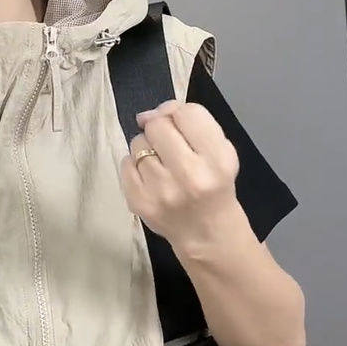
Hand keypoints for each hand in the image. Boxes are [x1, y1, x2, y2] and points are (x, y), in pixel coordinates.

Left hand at [118, 98, 239, 249]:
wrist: (206, 233)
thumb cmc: (215, 185)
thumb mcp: (221, 151)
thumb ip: (193, 122)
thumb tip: (150, 113)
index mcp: (217, 159)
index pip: (187, 113)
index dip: (179, 113)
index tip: (180, 125)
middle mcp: (190, 175)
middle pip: (158, 125)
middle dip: (161, 128)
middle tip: (169, 145)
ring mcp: (161, 190)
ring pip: (138, 142)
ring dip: (147, 147)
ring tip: (162, 163)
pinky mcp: (139, 202)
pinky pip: (125, 163)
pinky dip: (135, 165)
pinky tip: (150, 177)